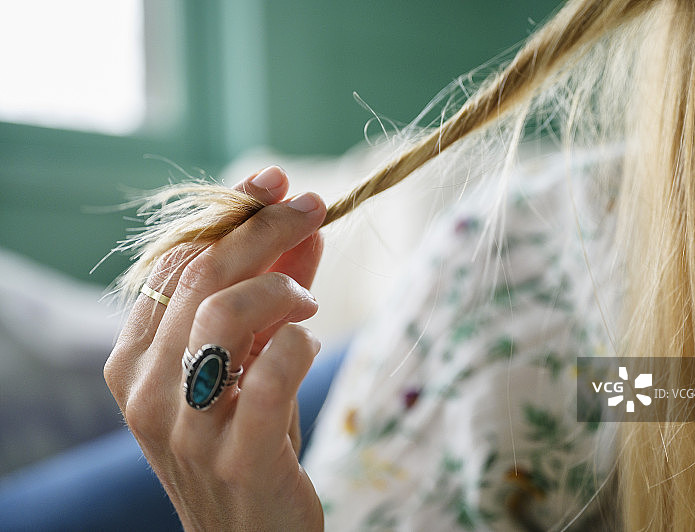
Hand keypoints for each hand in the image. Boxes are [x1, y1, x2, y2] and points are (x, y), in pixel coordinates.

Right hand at [105, 166, 325, 530]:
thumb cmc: (249, 441)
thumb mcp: (250, 360)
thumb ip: (271, 294)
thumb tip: (302, 226)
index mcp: (134, 360)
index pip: (176, 262)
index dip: (230, 214)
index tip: (275, 184)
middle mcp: (145, 390)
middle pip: (202, 276)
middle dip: (264, 226)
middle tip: (313, 205)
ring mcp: (185, 428)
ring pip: (223, 313)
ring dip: (281, 287)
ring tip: (309, 301)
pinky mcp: (236, 459)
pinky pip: (270, 373)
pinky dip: (299, 342)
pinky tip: (309, 342)